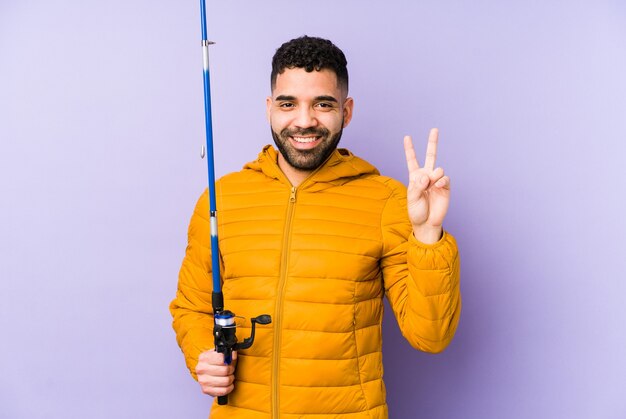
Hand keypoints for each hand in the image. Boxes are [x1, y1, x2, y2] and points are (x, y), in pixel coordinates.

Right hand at [195, 349, 236, 396]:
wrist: (206, 371)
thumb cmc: (214, 362)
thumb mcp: (219, 354)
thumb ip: (227, 352)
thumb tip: (233, 354)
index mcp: (204, 357)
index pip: (222, 358)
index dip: (230, 359)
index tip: (230, 360)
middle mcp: (201, 369)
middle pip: (225, 370)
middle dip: (231, 370)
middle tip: (231, 369)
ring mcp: (203, 381)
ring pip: (226, 381)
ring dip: (230, 379)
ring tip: (229, 376)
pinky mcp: (206, 390)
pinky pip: (224, 391)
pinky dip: (229, 387)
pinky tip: (228, 384)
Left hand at [404, 128, 449, 243]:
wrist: (427, 222)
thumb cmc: (416, 211)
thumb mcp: (411, 198)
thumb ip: (417, 186)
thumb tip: (427, 176)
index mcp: (415, 177)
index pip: (412, 160)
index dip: (410, 149)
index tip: (407, 137)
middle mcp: (426, 176)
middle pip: (430, 156)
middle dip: (433, 142)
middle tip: (434, 129)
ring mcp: (436, 180)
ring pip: (438, 169)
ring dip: (433, 176)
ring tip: (430, 186)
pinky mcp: (445, 186)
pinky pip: (445, 178)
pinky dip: (441, 181)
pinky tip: (438, 186)